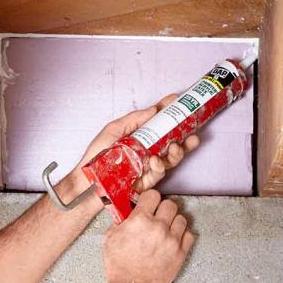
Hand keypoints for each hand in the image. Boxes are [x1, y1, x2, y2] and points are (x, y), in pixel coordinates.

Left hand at [65, 96, 199, 195]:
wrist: (88, 180)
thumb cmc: (97, 155)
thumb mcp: (114, 130)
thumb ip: (134, 119)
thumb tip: (154, 109)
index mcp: (142, 137)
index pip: (160, 124)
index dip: (170, 113)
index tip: (179, 101)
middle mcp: (149, 150)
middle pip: (173, 142)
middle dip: (186, 137)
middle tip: (193, 132)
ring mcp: (149, 166)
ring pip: (171, 158)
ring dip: (177, 151)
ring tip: (176, 146)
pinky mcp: (147, 181)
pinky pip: (159, 173)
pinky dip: (159, 166)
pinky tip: (156, 160)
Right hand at [102, 190, 194, 282]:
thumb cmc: (119, 265)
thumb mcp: (110, 237)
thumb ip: (121, 220)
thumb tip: (128, 210)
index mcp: (140, 220)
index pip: (153, 195)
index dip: (149, 199)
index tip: (148, 204)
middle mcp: (158, 227)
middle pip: (170, 204)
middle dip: (162, 209)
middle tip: (157, 217)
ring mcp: (172, 240)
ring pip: (181, 218)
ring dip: (173, 221)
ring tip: (166, 229)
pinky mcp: (181, 252)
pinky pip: (189, 234)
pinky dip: (183, 235)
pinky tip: (174, 239)